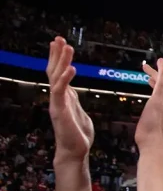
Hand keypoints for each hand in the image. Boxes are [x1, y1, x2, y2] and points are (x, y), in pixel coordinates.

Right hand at [46, 37, 94, 163]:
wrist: (75, 152)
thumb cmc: (79, 135)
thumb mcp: (79, 112)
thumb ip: (74, 100)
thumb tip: (72, 91)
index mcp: (64, 96)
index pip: (60, 73)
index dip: (60, 59)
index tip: (62, 44)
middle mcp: (58, 97)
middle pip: (55, 71)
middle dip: (57, 54)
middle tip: (58, 38)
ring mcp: (57, 103)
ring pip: (56, 77)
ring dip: (61, 61)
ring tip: (66, 47)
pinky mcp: (59, 110)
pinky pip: (61, 91)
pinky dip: (66, 79)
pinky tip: (72, 68)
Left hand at [136, 59, 162, 150]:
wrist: (156, 147)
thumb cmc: (154, 146)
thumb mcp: (160, 138)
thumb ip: (162, 133)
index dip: (161, 89)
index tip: (154, 83)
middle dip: (162, 77)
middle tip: (158, 66)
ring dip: (161, 72)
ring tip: (159, 61)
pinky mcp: (158, 101)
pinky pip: (161, 84)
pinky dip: (161, 73)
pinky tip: (161, 65)